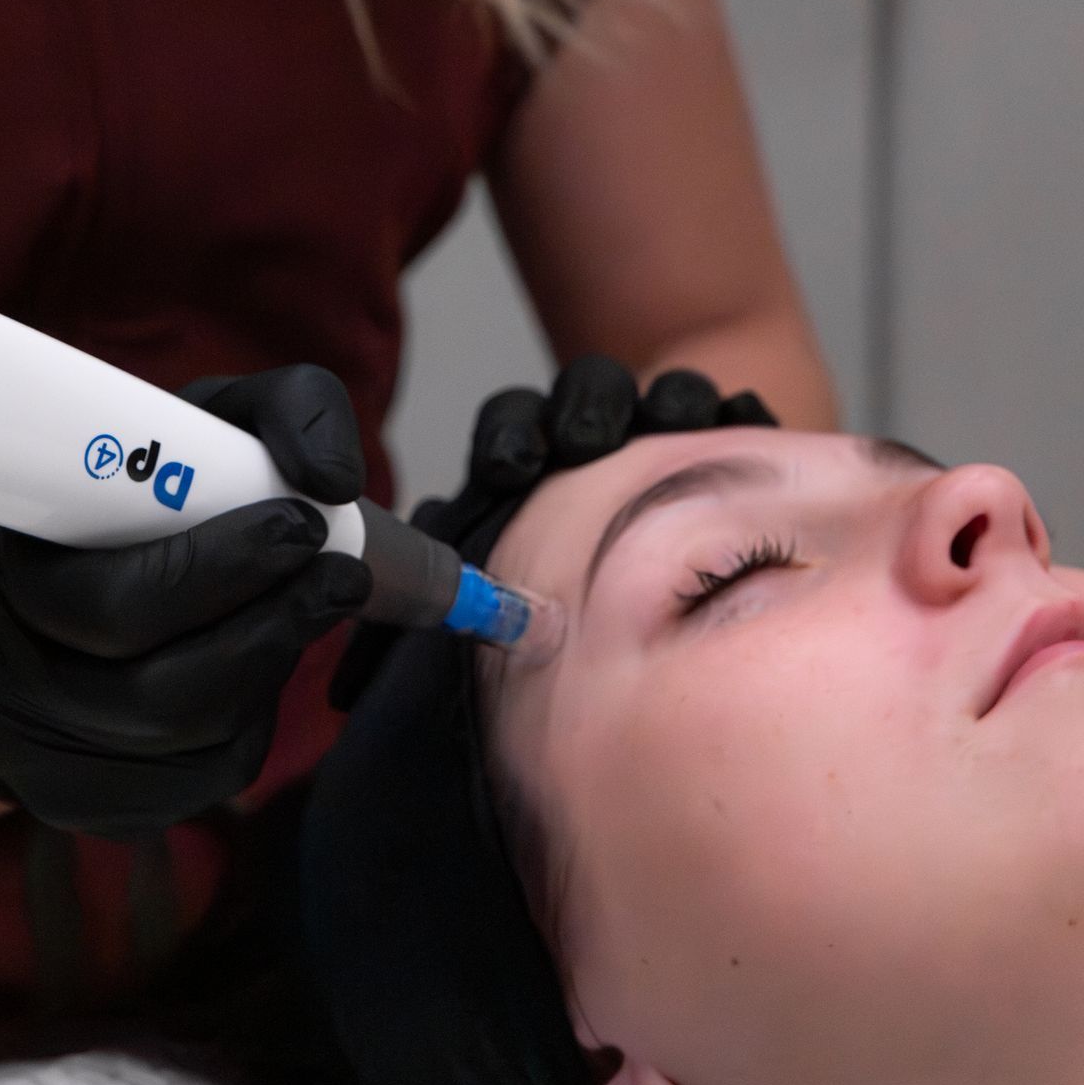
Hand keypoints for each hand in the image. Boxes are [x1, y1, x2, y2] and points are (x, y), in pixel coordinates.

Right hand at [0, 365, 371, 836]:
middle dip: (272, 624)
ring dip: (271, 666)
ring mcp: (40, 763)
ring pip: (191, 742)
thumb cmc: (110, 500)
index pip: (115, 605)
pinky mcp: (88, 807)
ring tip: (317, 604)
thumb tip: (332, 479)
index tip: (299, 523)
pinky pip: (200, 778)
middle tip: (339, 575)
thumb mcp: (172, 424)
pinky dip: (251, 714)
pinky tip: (265, 662)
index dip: (218, 570)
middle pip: (160, 693)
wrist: (8, 611)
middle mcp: (2, 688)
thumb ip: (269, 413)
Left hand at [331, 356, 776, 710]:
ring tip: (669, 422)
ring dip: (658, 404)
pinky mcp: (735, 431)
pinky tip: (737, 424)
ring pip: (659, 393)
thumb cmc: (585, 593)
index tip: (508, 466)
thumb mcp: (500, 606)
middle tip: (583, 440)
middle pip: (585, 395)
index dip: (508, 442)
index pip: (511, 435)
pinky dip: (732, 412)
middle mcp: (600, 438)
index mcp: (538, 467)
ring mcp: (670, 430)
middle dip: (581, 409)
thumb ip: (442, 626)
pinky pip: (732, 406)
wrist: (707, 546)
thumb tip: (346, 690)